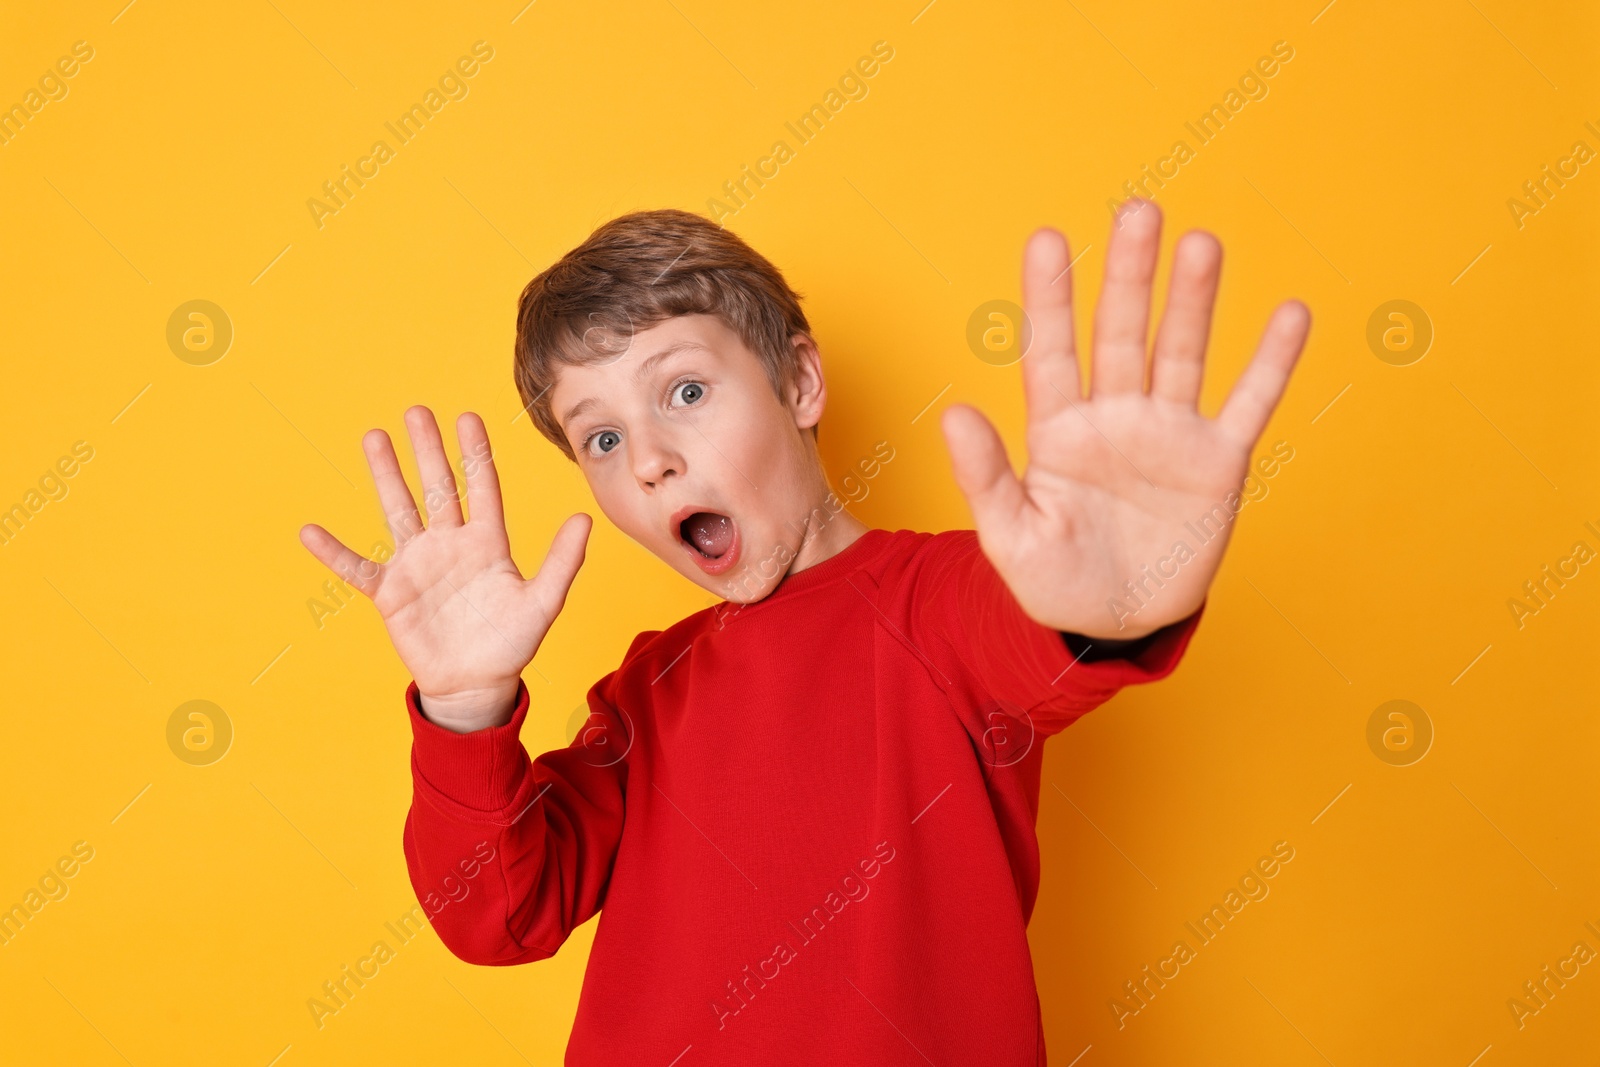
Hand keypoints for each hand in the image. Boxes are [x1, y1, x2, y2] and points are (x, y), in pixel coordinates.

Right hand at [298, 407, 591, 730]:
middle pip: (437, 487)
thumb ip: (563, 561)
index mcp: (487, 542)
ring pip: (399, 510)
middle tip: (416, 411)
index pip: (481, 486)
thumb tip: (585, 518)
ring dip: (386, 476)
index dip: (475, 453)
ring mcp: (418, 564)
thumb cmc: (511, 644)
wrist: (476, 685)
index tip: (467, 416)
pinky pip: (357, 568)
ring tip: (374, 437)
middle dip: (427, 449)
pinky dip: (334, 552)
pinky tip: (311, 531)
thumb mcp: (543, 602)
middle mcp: (450, 543)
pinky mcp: (391, 592)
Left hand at [940, 199, 1310, 638]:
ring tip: (1200, 243)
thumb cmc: (1053, 578)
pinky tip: (1290, 314)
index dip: (1049, 298)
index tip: (1046, 239)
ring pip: (1180, 354)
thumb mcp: (1010, 536)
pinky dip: (1270, 363)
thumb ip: (986, 476)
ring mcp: (1168, 434)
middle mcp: (1114, 417)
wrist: (1115, 622)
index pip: (1051, 352)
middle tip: (1137, 212)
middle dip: (1128, 276)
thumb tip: (953, 412)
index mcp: (1058, 430)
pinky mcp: (1218, 463)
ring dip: (1192, 301)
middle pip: (1120, 335)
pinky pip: (1248, 405)